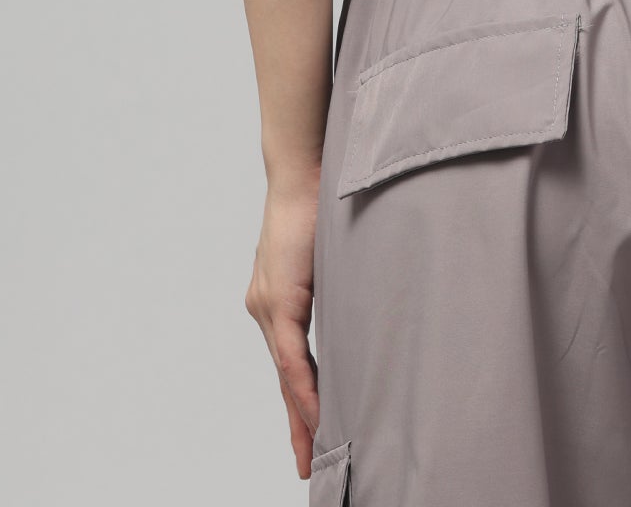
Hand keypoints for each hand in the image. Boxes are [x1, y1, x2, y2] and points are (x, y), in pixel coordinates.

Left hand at [244, 171, 322, 477]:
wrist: (303, 166)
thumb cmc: (322, 197)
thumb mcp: (331, 251)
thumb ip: (338, 281)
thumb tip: (365, 301)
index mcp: (278, 296)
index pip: (290, 361)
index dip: (301, 399)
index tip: (311, 434)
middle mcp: (265, 306)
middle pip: (284, 377)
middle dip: (298, 422)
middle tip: (307, 463)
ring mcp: (267, 304)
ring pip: (285, 374)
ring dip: (302, 414)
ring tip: (313, 450)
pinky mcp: (277, 300)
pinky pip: (290, 358)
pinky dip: (304, 387)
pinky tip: (315, 414)